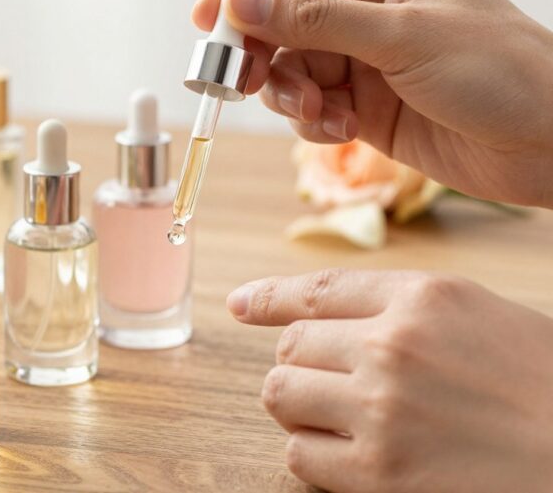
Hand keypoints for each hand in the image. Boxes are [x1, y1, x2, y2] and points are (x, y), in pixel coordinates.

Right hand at [193, 0, 552, 208]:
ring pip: (288, 68)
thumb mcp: (402, 37)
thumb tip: (240, 1)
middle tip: (241, 81)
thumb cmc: (501, 73)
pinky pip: (308, 106)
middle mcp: (367, 7)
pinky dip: (311, 121)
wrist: (551, 146)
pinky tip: (339, 131)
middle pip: (278, 18)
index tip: (205, 22)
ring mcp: (362, 58)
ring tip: (316, 113)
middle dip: (259, 51)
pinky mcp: (362, 105)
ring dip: (287, 93)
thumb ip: (315, 19)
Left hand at [226, 269, 552, 492]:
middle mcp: (392, 346)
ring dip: (295, 404)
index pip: (317, 291)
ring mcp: (381, 409)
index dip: (268, 299)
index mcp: (422, 297)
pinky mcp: (380, 473)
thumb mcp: (476, 312)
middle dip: (301, 362)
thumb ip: (403, 305)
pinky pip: (299, 455)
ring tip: (330, 413)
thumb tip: (326, 312)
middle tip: (330, 380)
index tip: (241, 305)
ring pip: (280, 394)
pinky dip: (310, 453)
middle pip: (291, 346)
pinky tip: (344, 452)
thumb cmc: (542, 380)